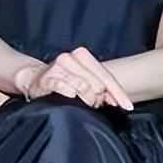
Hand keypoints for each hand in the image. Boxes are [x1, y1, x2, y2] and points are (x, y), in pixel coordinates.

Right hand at [13, 47, 132, 109]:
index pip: (106, 76)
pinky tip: (72, 99)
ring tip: (86, 105)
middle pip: (97, 83)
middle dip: (101, 99)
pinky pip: (65, 90)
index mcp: (82, 55)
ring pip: (83, 87)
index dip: (118, 93)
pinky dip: (71, 96)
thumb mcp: (85, 79)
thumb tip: (118, 101)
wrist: (34, 79)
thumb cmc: (64, 80)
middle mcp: (69, 58)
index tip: (127, 106)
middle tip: (98, 106)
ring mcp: (57, 67)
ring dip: (88, 100)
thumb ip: (102, 87)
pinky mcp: (46, 79)